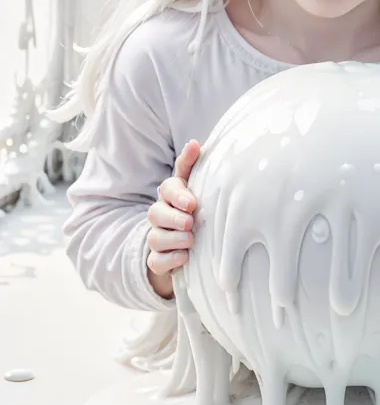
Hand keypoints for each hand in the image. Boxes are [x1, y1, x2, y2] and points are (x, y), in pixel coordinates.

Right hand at [146, 140, 200, 297]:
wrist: (190, 246)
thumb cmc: (196, 211)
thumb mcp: (200, 188)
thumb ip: (194, 166)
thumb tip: (195, 143)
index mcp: (173, 195)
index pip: (169, 187)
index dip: (178, 193)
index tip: (193, 202)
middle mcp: (161, 215)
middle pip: (156, 212)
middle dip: (173, 217)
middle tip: (190, 221)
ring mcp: (158, 238)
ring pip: (155, 237)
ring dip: (172, 238)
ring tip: (190, 240)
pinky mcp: (158, 260)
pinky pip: (156, 261)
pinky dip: (169, 260)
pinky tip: (184, 257)